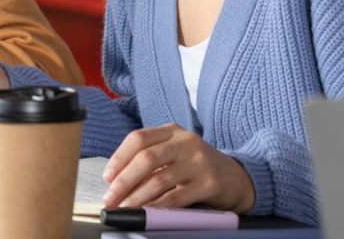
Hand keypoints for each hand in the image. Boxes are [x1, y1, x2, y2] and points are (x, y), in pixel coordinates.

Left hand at [102, 123, 254, 212]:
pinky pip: (177, 197)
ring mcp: (199, 161)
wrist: (236, 177)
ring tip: (124, 208)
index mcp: (172, 130)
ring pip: (159, 179)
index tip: (107, 177)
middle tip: (111, 197)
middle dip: (124, 180)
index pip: (138, 138)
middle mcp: (186, 141)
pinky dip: (158, 206)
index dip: (119, 158)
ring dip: (137, 197)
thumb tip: (116, 179)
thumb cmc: (196, 166)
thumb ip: (150, 159)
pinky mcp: (209, 183)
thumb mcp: (175, 152)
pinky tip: (147, 212)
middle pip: (146, 158)